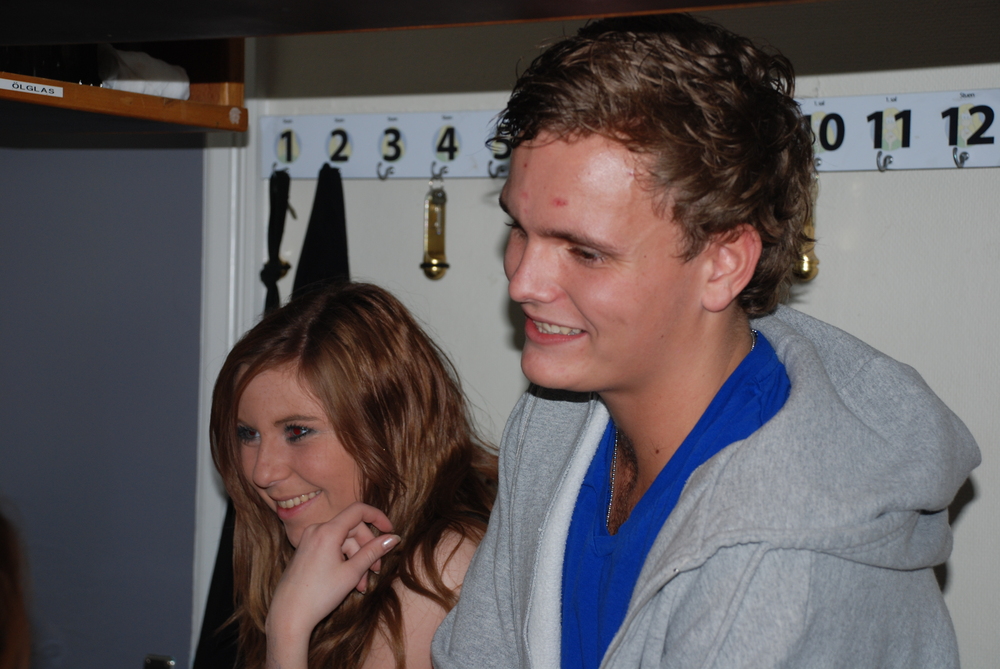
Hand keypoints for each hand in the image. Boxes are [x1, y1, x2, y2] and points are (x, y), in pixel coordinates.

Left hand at [264, 502, 399, 668]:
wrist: (288, 615)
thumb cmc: (319, 595)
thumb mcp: (351, 573)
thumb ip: (373, 552)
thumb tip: (393, 538)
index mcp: (327, 531)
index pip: (358, 511)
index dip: (378, 517)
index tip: (391, 531)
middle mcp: (316, 530)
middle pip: (352, 529)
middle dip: (367, 549)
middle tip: (376, 571)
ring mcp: (309, 540)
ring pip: (343, 542)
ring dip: (356, 560)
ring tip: (361, 586)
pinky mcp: (306, 551)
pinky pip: (331, 548)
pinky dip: (343, 561)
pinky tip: (349, 582)